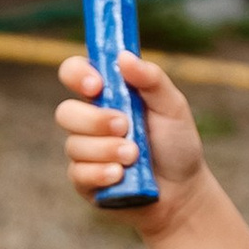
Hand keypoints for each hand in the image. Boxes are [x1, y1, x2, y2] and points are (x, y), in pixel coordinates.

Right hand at [55, 48, 202, 232]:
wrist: (183, 192)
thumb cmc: (177, 144)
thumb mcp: (172, 107)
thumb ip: (152, 80)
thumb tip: (124, 56)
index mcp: (107, 95)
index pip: (75, 73)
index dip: (77, 74)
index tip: (97, 85)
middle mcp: (89, 121)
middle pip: (65, 112)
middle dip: (95, 120)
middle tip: (125, 127)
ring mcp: (84, 152)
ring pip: (74, 145)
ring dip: (107, 150)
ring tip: (135, 157)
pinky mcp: (84, 181)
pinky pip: (79, 173)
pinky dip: (102, 173)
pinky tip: (121, 176)